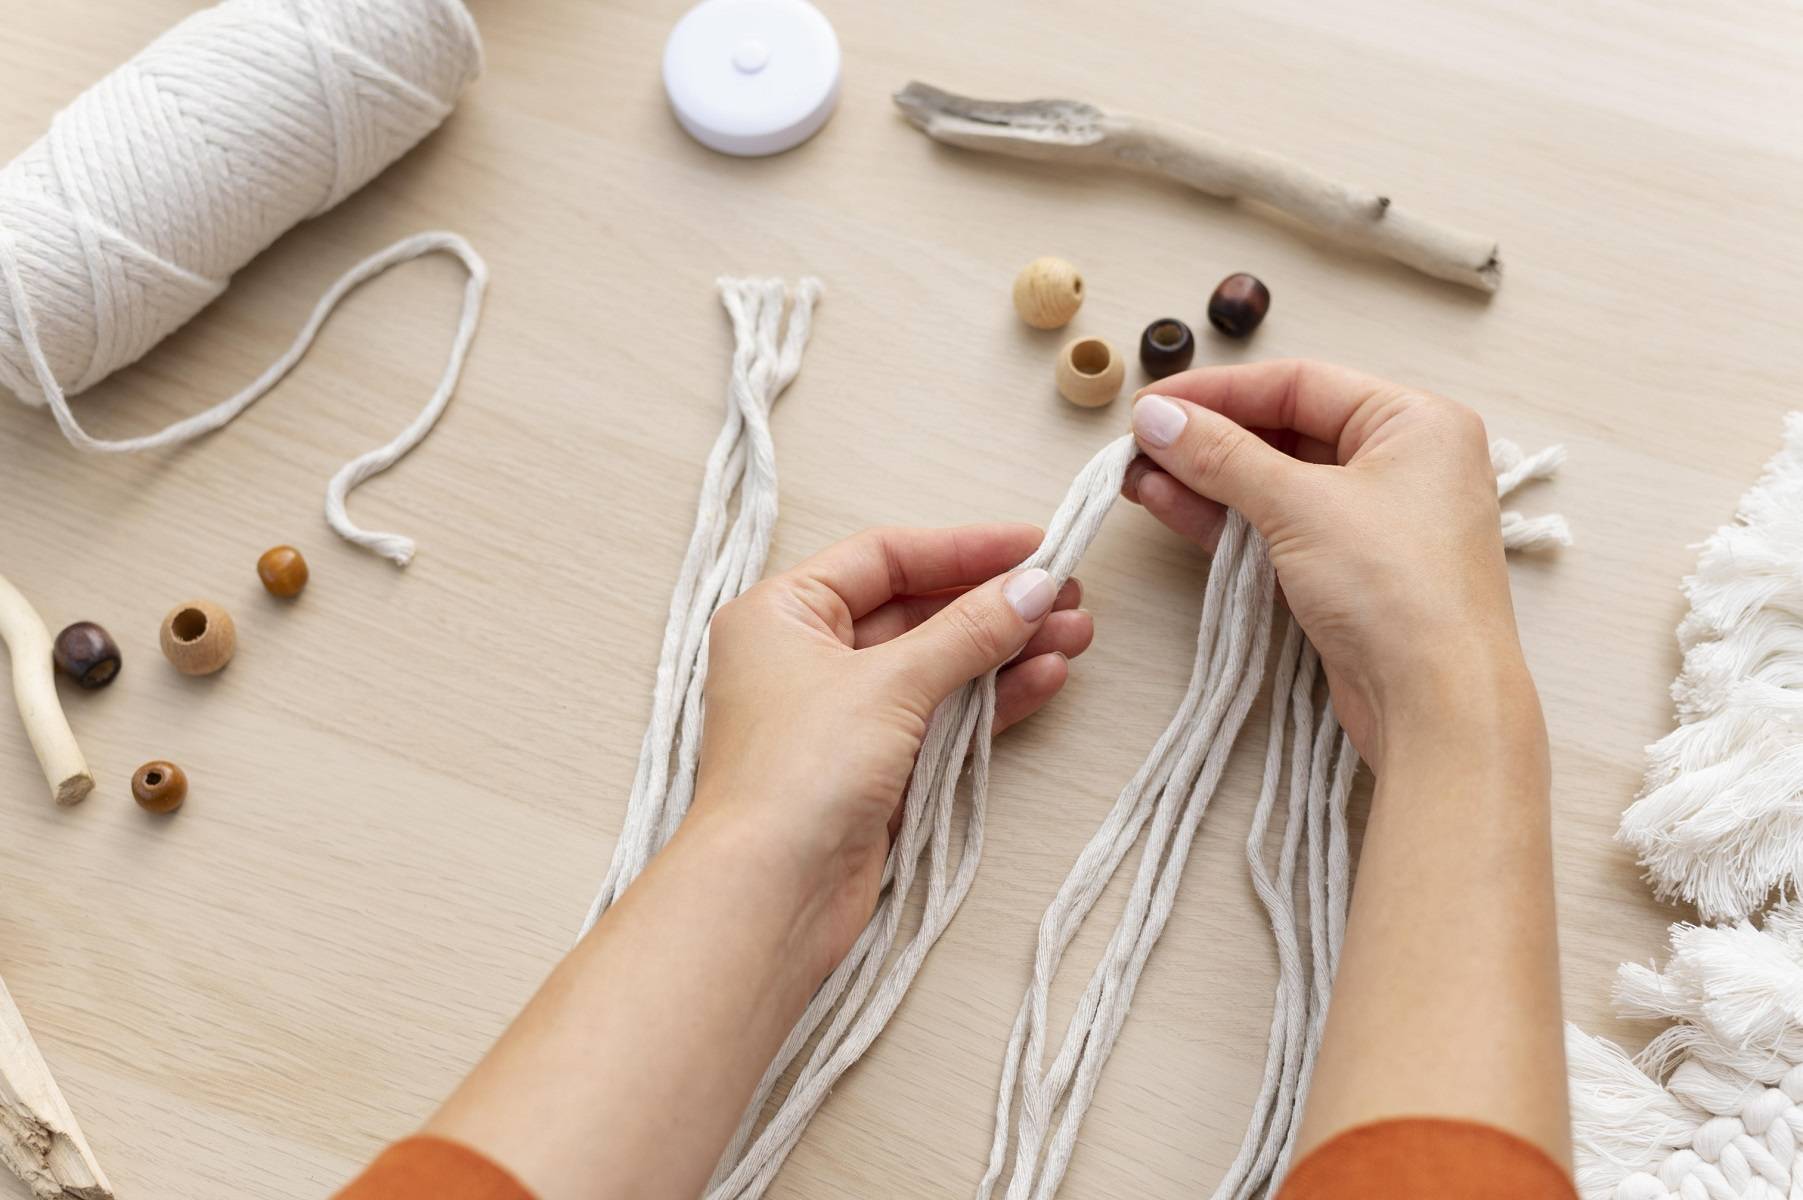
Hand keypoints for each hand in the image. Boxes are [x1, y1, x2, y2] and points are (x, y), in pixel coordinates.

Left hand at [689, 525, 1092, 972]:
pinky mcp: (870, 768)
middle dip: (994, 603)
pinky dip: (990, 700)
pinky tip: (1046, 679)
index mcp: (781, 613)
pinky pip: (939, 716)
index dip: (964, 548)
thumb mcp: (891, 683)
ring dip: (1004, 650)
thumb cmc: (800, 772)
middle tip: (1069, 595)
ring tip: (1076, 635)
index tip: (1037, 545)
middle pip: (915, 610)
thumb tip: (1035, 586)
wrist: (771, 894)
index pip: (884, 557)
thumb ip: (969, 631)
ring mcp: (839, 716)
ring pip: (935, 666)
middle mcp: (804, 656)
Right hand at [1124, 360, 1533, 766]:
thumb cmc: (1397, 590)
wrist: (1435, 705)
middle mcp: (1402, 464)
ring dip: (1205, 481)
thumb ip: (1221, 455)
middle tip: (1139, 445)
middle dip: (1206, 440)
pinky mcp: (1349, 574)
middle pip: (1284, 432)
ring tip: (1138, 479)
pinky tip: (1170, 506)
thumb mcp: (1300, 504)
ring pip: (1274, 485)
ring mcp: (1374, 523)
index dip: (1218, 391)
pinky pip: (1277, 530)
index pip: (1300, 385)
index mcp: (1415, 422)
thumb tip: (1156, 417)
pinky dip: (1226, 521)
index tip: (1153, 404)